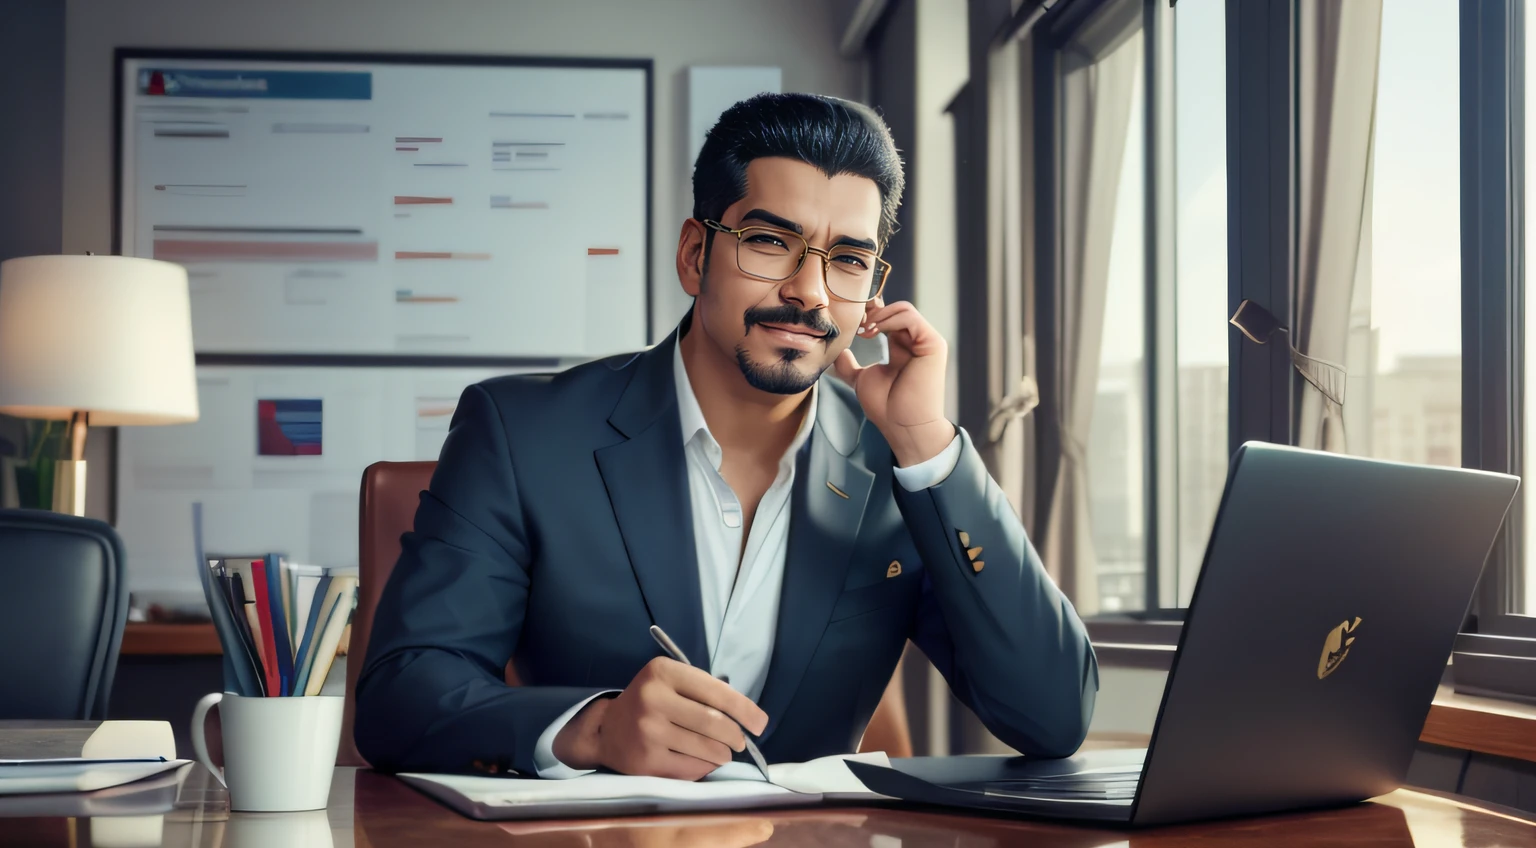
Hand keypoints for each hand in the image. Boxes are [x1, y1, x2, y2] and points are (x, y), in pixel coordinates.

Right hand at [553, 657, 769, 779]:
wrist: (607, 730)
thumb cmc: (650, 702)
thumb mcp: (671, 682)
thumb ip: (704, 691)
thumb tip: (748, 716)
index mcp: (663, 672)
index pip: (716, 691)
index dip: (745, 709)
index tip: (760, 723)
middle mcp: (653, 699)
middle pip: (715, 723)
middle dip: (736, 736)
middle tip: (739, 742)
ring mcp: (648, 732)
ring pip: (707, 749)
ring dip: (722, 754)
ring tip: (722, 752)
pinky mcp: (646, 762)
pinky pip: (692, 769)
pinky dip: (705, 767)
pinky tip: (702, 762)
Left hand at [832, 297, 955, 466]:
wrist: (903, 425)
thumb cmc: (886, 407)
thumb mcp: (861, 379)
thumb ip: (849, 366)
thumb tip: (837, 352)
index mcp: (901, 347)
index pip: (888, 318)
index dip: (870, 314)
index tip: (851, 322)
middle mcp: (915, 342)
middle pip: (895, 309)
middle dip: (871, 312)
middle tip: (855, 325)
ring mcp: (926, 341)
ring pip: (903, 309)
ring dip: (879, 316)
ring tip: (863, 331)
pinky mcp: (933, 343)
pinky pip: (909, 317)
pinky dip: (888, 320)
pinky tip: (873, 333)